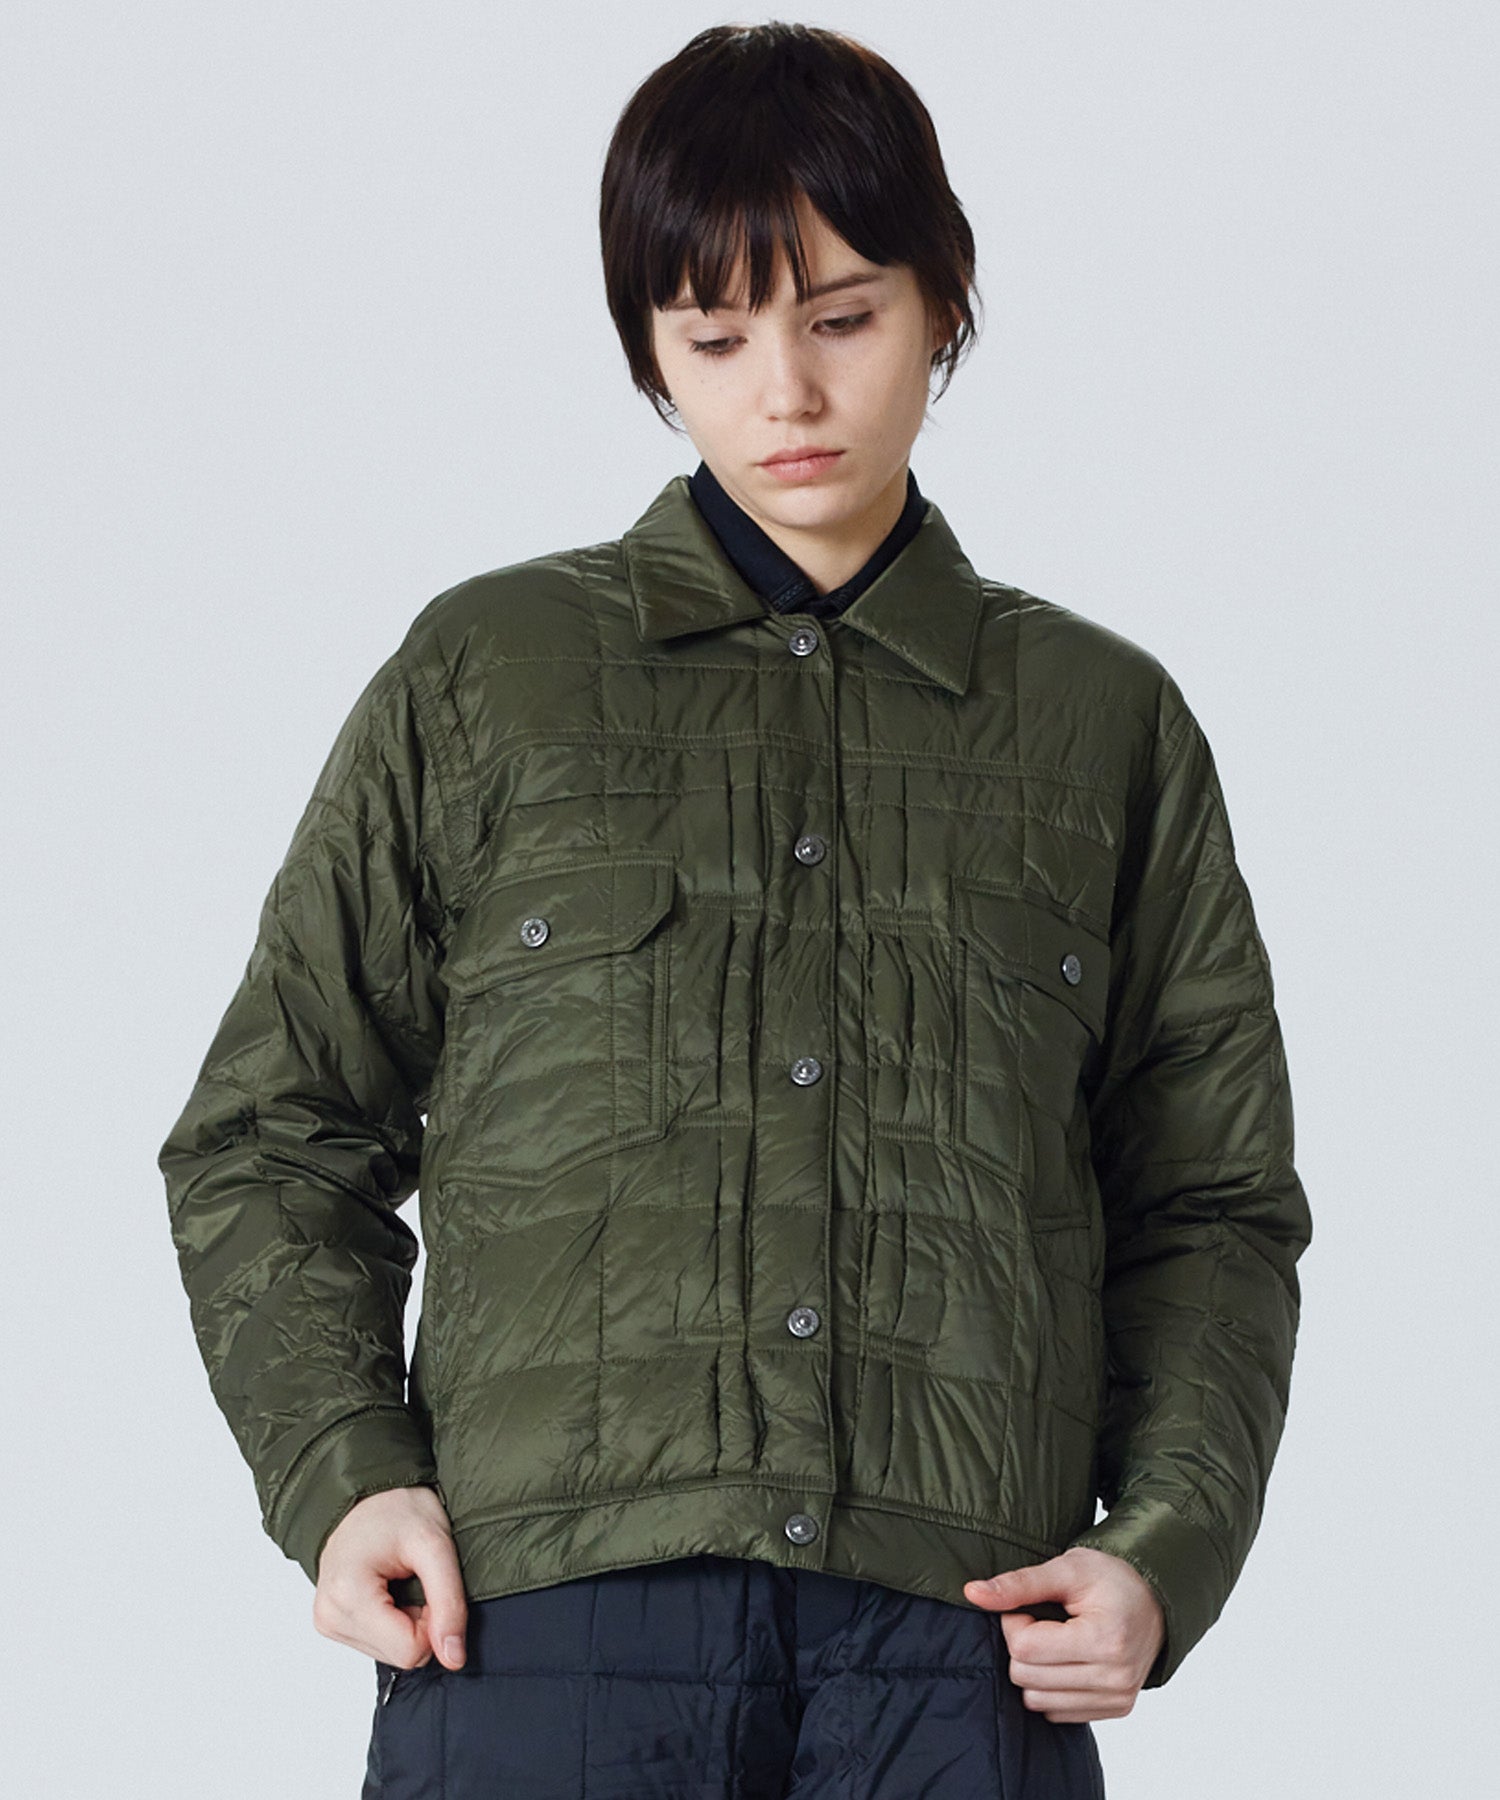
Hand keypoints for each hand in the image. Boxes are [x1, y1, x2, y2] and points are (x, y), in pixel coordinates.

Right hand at [312, 1484, 467, 1671]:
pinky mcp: (332, 1623)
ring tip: (400, 1578)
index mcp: (347, 1596)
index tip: (428, 1580)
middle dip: (419, 1621)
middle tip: (414, 1576)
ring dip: (407, 1620)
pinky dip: (393, 1620)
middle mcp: (328, 1616)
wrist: (367, 1492)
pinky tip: (388, 1588)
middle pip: (400, 1656)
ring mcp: (327, 1622)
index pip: (410, 1650)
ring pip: (391, 1653)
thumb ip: (448, 1603)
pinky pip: (379, 1643)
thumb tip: (454, 1659)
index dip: (433, 1620)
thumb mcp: (434, 1545)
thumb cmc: (396, 1508)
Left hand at [962, 1545, 1164, 1721]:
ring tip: (1055, 1640)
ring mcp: (1116, 1698)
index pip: (1024, 1648)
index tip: (1029, 1606)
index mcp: (1104, 1641)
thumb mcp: (1066, 1568)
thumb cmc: (1111, 1578)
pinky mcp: (1116, 1709)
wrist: (1155, 1598)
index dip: (1014, 1622)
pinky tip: (1065, 1660)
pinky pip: (1057, 1713)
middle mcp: (1114, 1678)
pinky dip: (1050, 1688)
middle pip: (1026, 1678)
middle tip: (1041, 1621)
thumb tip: (972, 1593)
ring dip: (1034, 1670)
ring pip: (1037, 1702)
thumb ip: (1019, 1583)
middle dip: (1021, 1647)